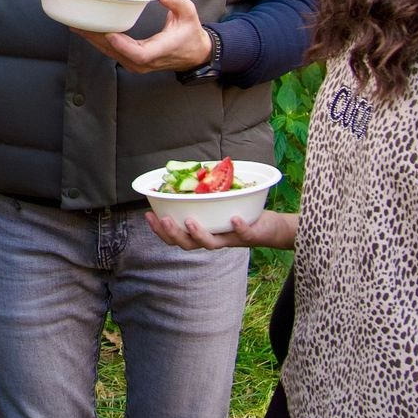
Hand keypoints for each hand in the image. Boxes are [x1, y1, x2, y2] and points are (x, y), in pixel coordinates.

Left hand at [72, 0, 212, 74]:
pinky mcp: (131, 61)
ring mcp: (136, 64)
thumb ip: (176, 1)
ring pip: (110, 53)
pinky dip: (98, 41)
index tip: (110, 34)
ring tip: (76, 24)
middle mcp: (144, 62)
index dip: (123, 45)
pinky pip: (112, 52)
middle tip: (79, 23)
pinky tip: (86, 30)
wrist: (195, 54)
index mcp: (159, 51)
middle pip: (116, 52)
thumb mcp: (188, 13)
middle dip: (96, 37)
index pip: (139, 54)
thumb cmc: (190, 33)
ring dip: (93, 39)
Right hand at [145, 207, 295, 251]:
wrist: (270, 227)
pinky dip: (238, 227)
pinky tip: (233, 218)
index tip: (147, 215)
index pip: (175, 236)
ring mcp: (230, 238)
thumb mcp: (217, 204)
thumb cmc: (239, 214)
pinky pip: (243, 233)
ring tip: (190, 220)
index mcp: (202, 232)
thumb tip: (184, 174)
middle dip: (173, 233)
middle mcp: (213, 239)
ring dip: (198, 233)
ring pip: (211, 243)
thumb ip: (201, 196)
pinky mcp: (250, 235)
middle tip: (164, 219)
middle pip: (188, 244)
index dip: (159, 230)